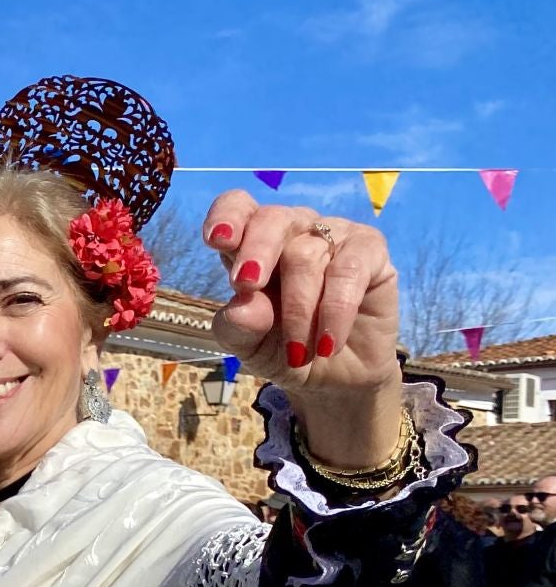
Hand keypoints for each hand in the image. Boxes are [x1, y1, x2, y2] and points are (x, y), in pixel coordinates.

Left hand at [203, 191, 403, 469]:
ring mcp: (332, 236)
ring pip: (306, 255)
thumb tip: (242, 307)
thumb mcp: (250, 348)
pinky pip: (350, 270)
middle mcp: (292, 232)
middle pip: (272, 219)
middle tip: (247, 286)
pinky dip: (335, 311)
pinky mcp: (370, 251)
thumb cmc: (283, 351)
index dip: (227, 215)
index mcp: (251, 244)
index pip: (238, 208)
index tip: (217, 239)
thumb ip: (239, 328)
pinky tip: (328, 343)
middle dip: (256, 252)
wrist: (336, 378)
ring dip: (298, 310)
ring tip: (297, 353)